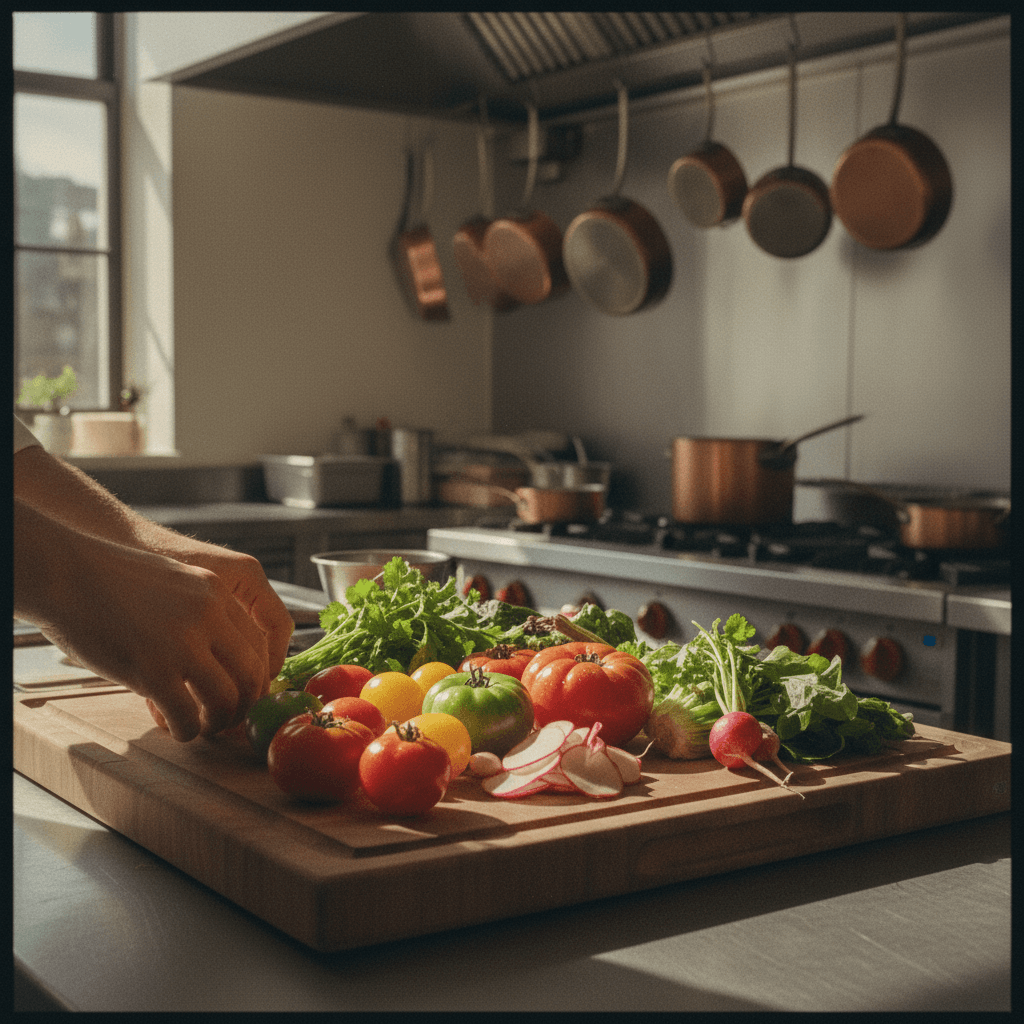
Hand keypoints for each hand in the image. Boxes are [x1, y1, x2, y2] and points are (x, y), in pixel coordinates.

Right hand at [33, 531, 273, 740]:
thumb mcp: (176, 580)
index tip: (247, 692)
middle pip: (251, 674)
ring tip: (204, 726)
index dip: (257, 676)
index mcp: (217, 591)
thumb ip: (203, 608)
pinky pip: (187, 715)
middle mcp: (208, 615)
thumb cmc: (111, 580)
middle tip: (230, 718)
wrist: (67, 574)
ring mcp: (182, 644)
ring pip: (226, 699)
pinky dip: (188, 730)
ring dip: (219, 721)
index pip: (259, 643)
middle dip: (245, 704)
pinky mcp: (153, 671)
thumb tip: (218, 651)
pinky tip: (178, 729)